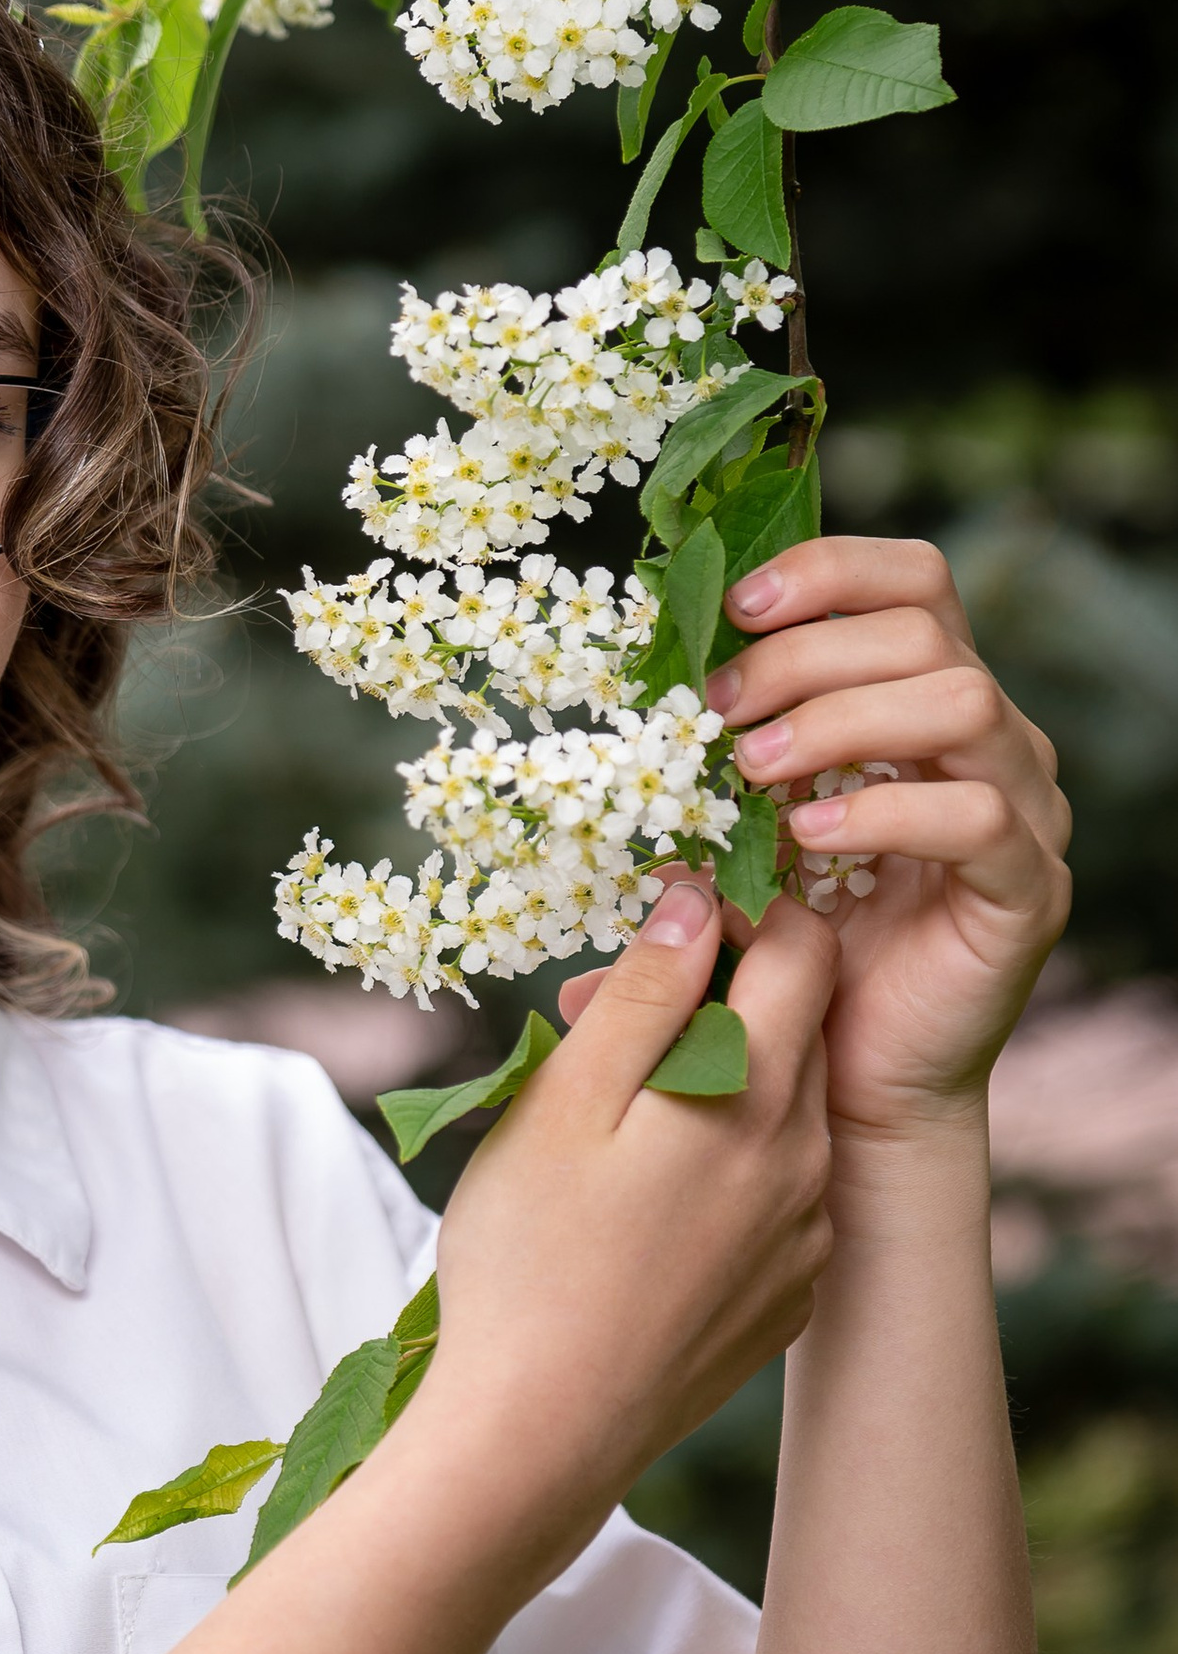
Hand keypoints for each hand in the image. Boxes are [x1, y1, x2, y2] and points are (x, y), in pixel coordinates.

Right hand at [426, 875, 838, 1538]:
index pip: (802, 951)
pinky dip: (727, 1164)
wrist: (539, 1437)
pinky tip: (646, 1199)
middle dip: (718, 994)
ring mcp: (805, 1237)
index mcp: (757, 1098)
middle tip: (608, 1014)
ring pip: (784, 1112)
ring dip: (720, 1081)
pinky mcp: (787, 1295)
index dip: (743, 908)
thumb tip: (698, 904)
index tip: (668, 914)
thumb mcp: (564, 1102)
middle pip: (800, 1027)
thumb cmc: (528, 1262)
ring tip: (614, 1114)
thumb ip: (644, 994)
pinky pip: (777, 1194)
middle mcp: (807, 1162)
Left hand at [704, 537, 1072, 1140]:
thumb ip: (708, 767)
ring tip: (752, 773)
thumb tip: (627, 706)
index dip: (826, 572)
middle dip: (803, 656)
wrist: (841, 1081)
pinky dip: (883, 812)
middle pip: (923, 631)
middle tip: (714, 712)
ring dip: (841, 719)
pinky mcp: (1026, 888)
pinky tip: (807, 839)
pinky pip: (978, 815)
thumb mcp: (737, 835)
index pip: (912, 580)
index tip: (732, 607)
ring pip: (963, 701)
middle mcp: (988, 739)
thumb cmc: (788, 947)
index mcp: (923, 700)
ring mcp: (1021, 809)